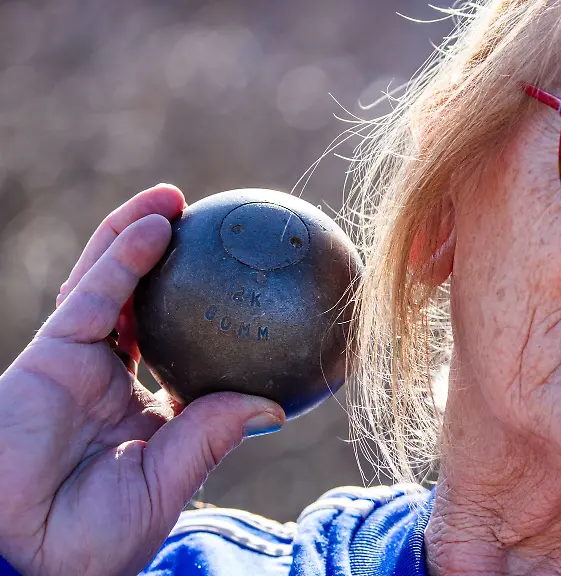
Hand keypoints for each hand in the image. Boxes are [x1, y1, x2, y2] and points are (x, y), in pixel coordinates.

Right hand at [0, 184, 285, 575]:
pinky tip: (156, 222)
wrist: (17, 551)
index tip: (261, 298)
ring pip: (115, 287)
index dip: (218, 328)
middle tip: (221, 231)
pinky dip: (123, 256)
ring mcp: (83, 365)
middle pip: (152, 310)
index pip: (191, 361)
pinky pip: (94, 295)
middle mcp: (117, 384)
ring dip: (144, 237)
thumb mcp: (164, 488)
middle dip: (179, 267)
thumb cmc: (87, 540)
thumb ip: (210, 439)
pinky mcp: (52, 352)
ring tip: (179, 199)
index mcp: (151, 419)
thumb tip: (276, 407)